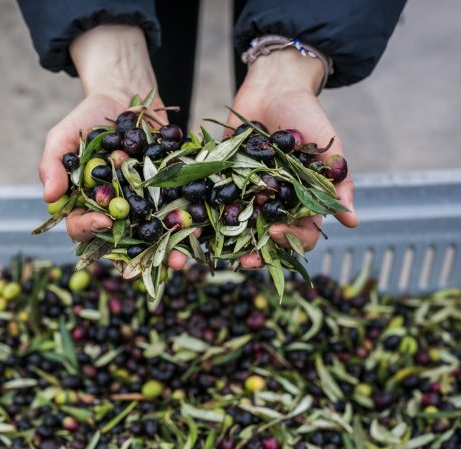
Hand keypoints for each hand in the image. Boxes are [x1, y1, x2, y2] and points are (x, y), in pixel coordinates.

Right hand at [40, 25, 186, 268]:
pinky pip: (178, 213)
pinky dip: (190, 224)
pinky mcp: (167, 194)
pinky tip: (201, 230)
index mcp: (84, 205)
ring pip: (153, 236)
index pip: (80, 227)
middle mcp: (114, 212)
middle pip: (120, 243)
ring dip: (169, 251)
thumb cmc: (88, 117)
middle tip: (145, 263)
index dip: (90, 228)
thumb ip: (53, 164)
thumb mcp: (64, 136)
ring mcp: (142, 206)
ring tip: (182, 260)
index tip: (104, 220)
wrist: (125, 94)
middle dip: (136, 256)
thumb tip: (49, 197)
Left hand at [225, 49, 358, 267]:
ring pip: (239, 227)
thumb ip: (338, 183)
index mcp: (302, 201)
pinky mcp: (223, 180)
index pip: (302, 234)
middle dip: (257, 253)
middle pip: (268, 238)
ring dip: (229, 242)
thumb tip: (353, 220)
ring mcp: (248, 193)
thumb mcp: (329, 148)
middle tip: (245, 261)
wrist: (274, 87)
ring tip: (218, 252)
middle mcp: (275, 203)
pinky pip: (213, 202)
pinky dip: (204, 215)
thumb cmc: (307, 116)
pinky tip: (195, 226)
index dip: (292, 241)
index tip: (277, 235)